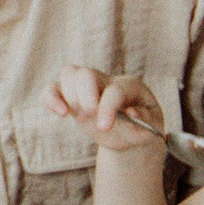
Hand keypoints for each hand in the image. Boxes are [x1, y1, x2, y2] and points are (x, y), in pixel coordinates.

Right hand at [45, 66, 166, 154]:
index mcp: (129, 85)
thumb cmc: (143, 125)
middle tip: (90, 114)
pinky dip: (50, 98)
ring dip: (68, 94)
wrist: (131, 131)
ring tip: (77, 114)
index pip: (114, 90)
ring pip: (68, 73)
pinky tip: (60, 112)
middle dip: (84, 94)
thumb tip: (131, 113)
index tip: (104, 127)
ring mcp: (87, 88)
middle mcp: (106, 81)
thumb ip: (145, 120)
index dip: (107, 107)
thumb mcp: (153, 126)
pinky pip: (52, 89)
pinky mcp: (72, 98)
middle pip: (86, 73)